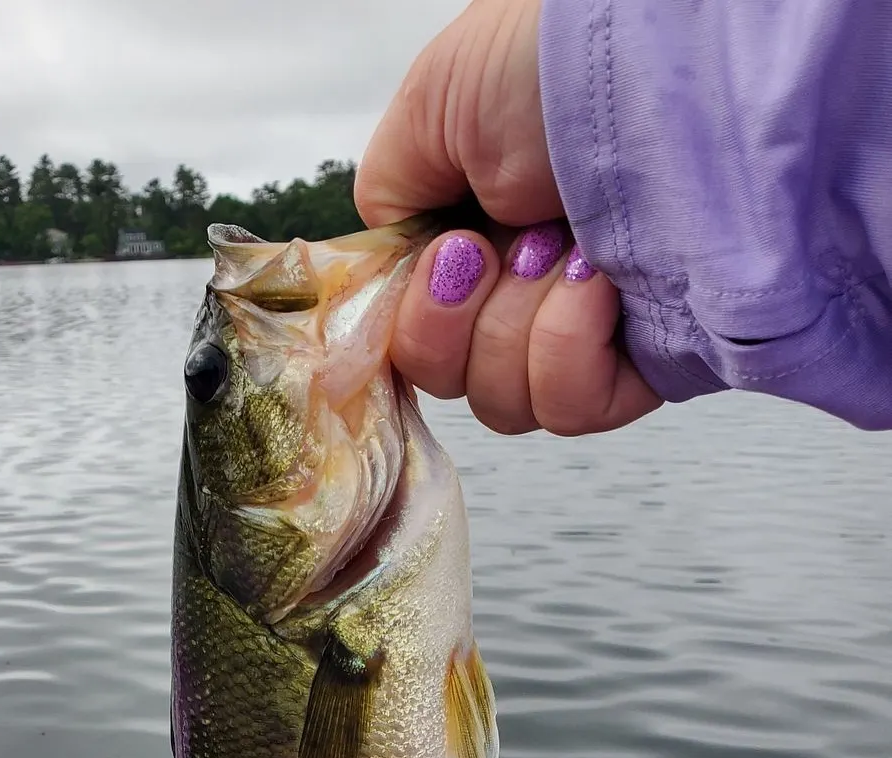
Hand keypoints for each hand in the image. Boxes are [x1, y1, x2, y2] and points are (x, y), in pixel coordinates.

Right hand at [355, 0, 662, 435]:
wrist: (653, 60)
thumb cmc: (544, 62)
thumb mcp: (430, 110)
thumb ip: (390, 201)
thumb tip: (393, 265)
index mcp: (474, 243)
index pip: (417, 340)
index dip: (416, 324)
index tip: (445, 260)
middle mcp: (522, 293)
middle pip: (453, 381)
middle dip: (459, 324)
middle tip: (497, 246)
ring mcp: (582, 332)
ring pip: (504, 405)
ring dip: (514, 328)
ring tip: (564, 252)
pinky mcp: (642, 362)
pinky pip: (571, 410)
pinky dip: (566, 352)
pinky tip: (597, 287)